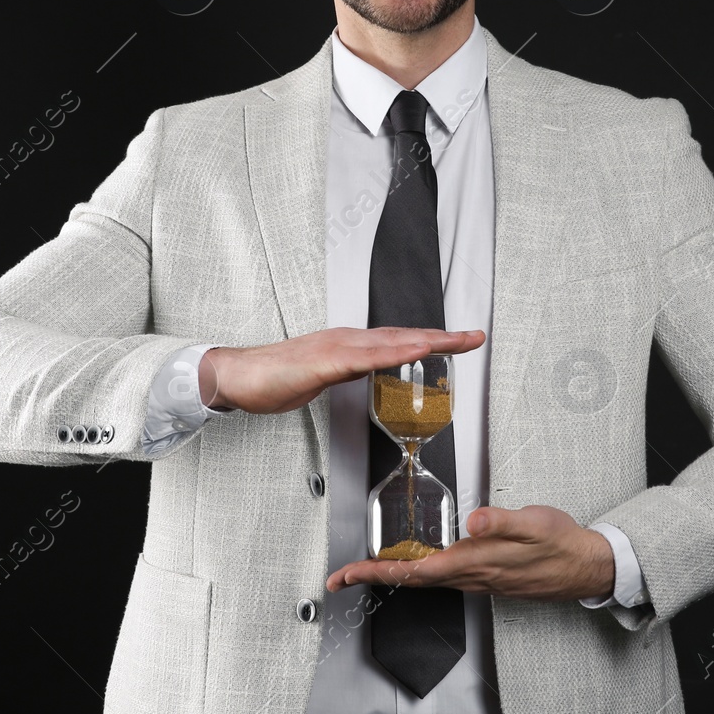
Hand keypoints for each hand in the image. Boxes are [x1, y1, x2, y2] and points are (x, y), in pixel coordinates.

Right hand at [198, 326, 485, 414]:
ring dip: (424, 341)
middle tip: (475, 336)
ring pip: (389, 342)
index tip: (463, 341)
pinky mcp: (322, 363)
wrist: (237, 376)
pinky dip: (391, 354)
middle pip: (403, 336)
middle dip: (442, 337)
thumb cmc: (274, 377)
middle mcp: (347, 340)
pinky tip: (410, 351)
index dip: (433, 340)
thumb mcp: (322, 377)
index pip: (399, 340)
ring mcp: (334, 349)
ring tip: (455, 341)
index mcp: (349, 345)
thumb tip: (370, 374)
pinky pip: (362, 358)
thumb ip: (348, 373)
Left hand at [325, 505, 616, 602]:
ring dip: (394, 575)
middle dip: (374, 577)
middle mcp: (472, 575)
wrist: (586, 566)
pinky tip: (417, 564)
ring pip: (426, 579)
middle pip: (413, 579)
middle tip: (342, 576)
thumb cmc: (561, 543)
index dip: (379, 572)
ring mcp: (479, 579)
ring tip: (369, 569)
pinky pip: (444, 577)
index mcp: (475, 561)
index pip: (416, 571)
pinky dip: (420, 572)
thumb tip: (473, 522)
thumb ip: (501, 522)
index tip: (350, 573)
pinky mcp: (487, 576)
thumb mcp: (533, 523)